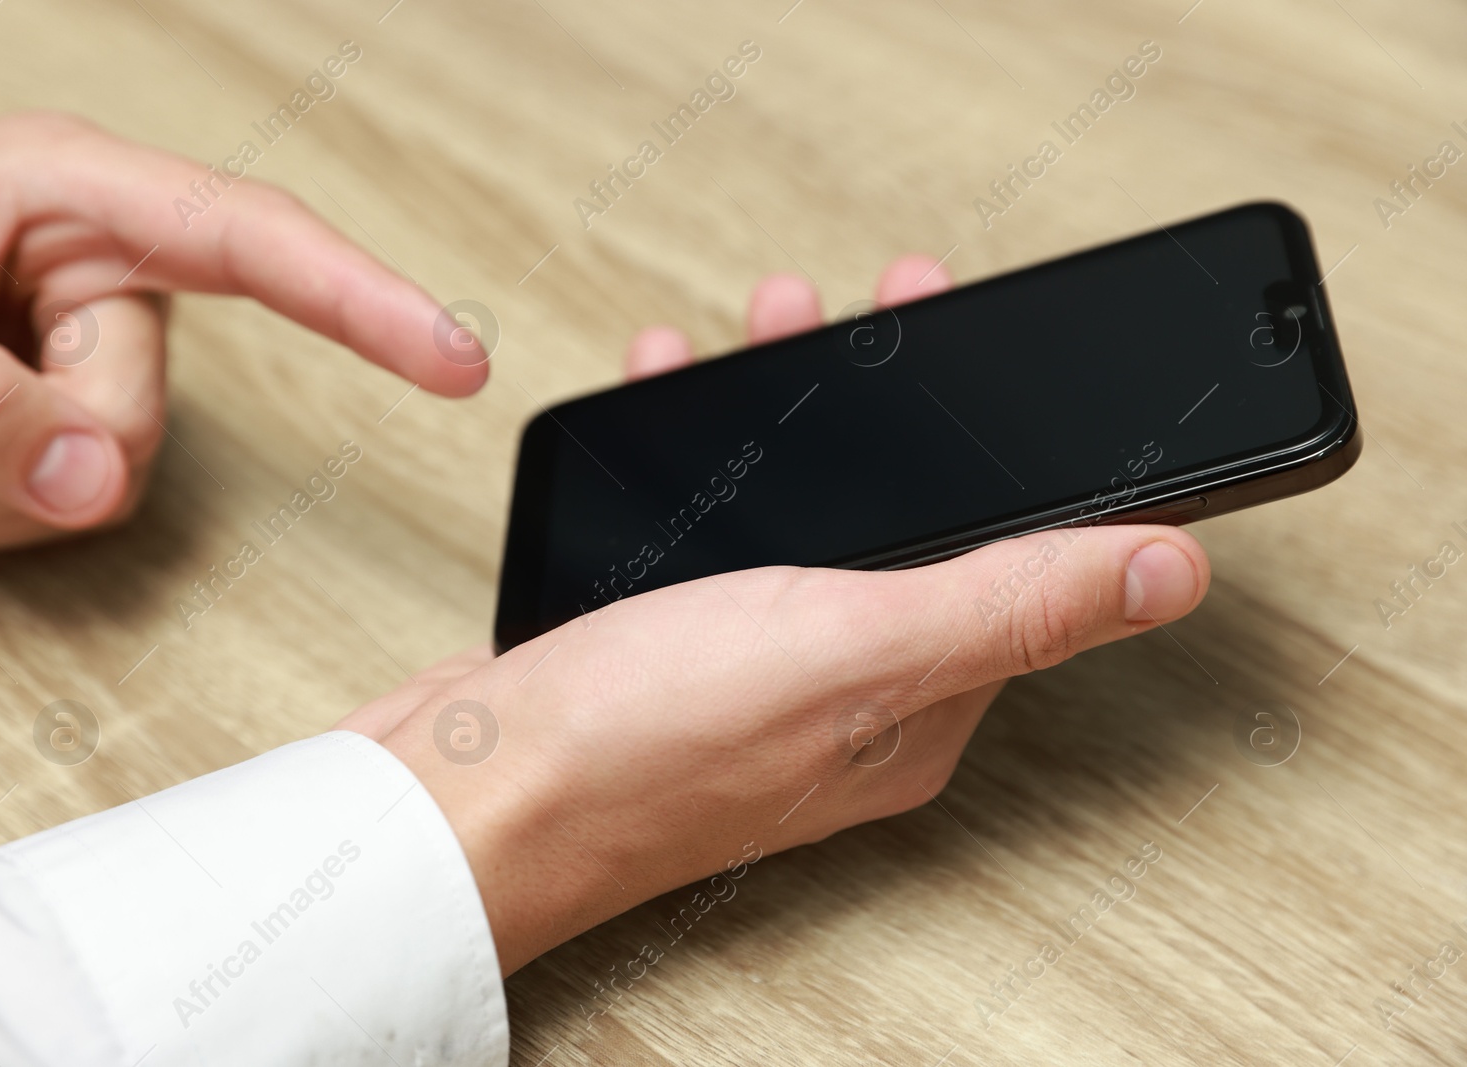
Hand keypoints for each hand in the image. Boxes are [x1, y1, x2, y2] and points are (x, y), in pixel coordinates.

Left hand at [0, 112, 484, 551]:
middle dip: (23, 448)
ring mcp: (86, 346)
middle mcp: (98, 266)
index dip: (369, 302)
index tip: (456, 362)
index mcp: (71, 191)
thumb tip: (95, 484)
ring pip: (101, 480)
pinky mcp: (68, 409)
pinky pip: (61, 508)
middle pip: (140, 413)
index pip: (258, 245)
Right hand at [338, 258, 1211, 973]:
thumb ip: (1010, 601)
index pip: (1003, 560)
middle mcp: (844, 693)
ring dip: (792, 406)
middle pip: (899, 519)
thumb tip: (1169, 571)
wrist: (466, 797)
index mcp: (917, 704)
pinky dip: (701, 450)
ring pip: (800, 512)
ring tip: (771, 320)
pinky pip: (713, 527)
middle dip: (886, 400)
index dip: (1003, 446)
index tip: (977, 340)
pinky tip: (672, 396)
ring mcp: (751, 669)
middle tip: (871, 303)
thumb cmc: (645, 741)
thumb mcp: (852, 645)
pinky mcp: (666, 645)